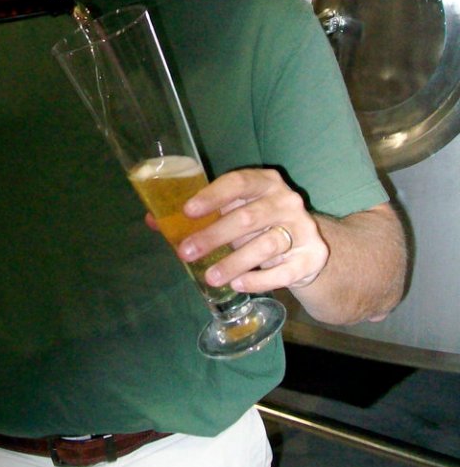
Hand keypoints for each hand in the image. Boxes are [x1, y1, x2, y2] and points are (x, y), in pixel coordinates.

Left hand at [169, 167, 329, 294]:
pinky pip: (284, 270)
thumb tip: (153, 220)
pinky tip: (238, 285)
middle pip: (248, 218)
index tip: (187, 212)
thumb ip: (198, 215)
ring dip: (234, 262)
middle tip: (186, 252)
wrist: (306, 245)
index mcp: (265, 182)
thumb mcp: (233, 212)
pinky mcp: (312, 255)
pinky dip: (259, 280)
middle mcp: (287, 200)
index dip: (213, 196)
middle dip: (214, 236)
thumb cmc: (258, 224)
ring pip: (266, 245)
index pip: (238, 182)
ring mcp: (303, 228)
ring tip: (210, 277)